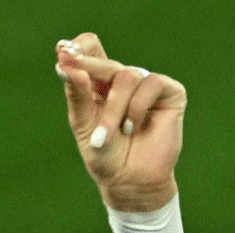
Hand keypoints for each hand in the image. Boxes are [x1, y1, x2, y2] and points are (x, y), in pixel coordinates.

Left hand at [55, 33, 184, 211]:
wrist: (130, 182)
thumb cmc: (105, 154)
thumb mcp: (83, 122)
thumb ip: (76, 92)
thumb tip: (64, 62)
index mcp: (100, 82)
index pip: (91, 49)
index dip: (80, 48)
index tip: (64, 52)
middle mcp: (124, 79)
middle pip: (106, 61)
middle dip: (89, 69)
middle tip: (71, 65)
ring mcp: (148, 85)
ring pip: (127, 75)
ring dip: (115, 107)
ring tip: (111, 134)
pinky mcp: (170, 94)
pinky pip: (151, 83)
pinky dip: (137, 107)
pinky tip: (132, 127)